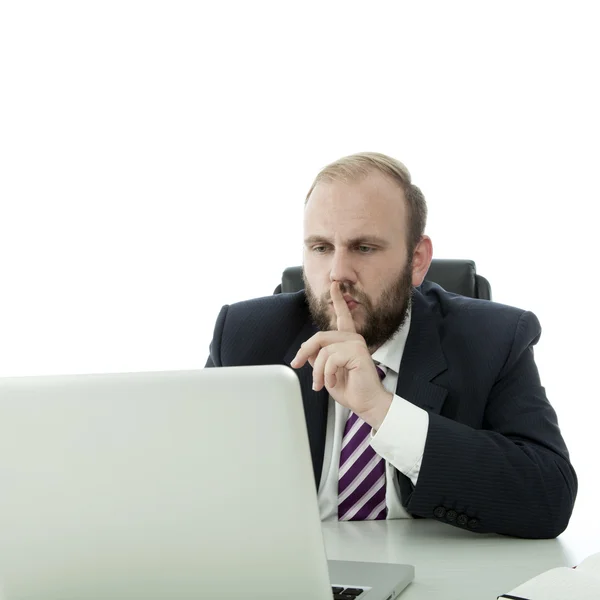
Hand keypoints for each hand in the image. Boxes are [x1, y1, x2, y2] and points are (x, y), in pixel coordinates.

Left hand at [290, 281, 391, 428]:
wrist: (366, 404)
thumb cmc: (350, 389)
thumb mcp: (326, 372)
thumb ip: (318, 358)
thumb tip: (307, 352)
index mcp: (347, 340)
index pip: (342, 316)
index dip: (338, 300)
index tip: (335, 284)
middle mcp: (353, 338)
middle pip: (319, 337)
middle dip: (304, 352)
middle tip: (297, 365)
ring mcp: (356, 344)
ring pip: (323, 351)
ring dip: (317, 371)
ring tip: (321, 384)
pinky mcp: (357, 352)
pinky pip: (330, 359)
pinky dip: (327, 374)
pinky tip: (333, 382)